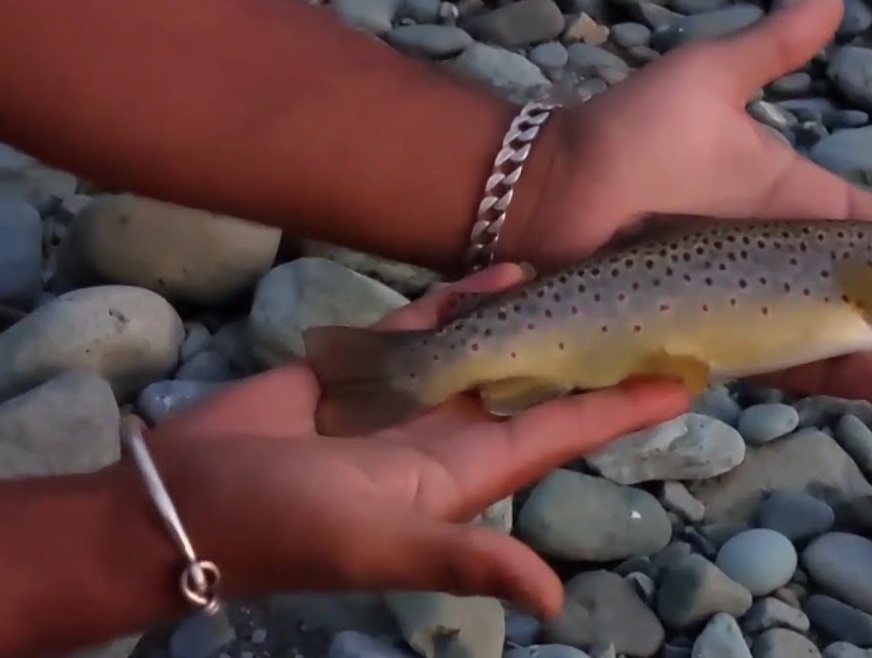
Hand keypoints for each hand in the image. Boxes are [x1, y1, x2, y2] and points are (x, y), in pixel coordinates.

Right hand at [146, 263, 688, 618]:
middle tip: (650, 303)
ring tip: (587, 270)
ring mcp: (408, 396)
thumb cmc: (285, 532)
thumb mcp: (385, 546)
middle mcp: (448, 431)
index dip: (622, 405)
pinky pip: (427, 322)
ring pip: (488, 343)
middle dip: (592, 348)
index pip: (563, 430)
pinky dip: (464, 296)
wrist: (188, 501)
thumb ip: (469, 560)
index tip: (683, 376)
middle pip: (539, 379)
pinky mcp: (363, 365)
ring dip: (535, 312)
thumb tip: (554, 604)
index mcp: (467, 472)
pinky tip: (504, 267)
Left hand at [504, 0, 871, 402]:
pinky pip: (796, 369)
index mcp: (802, 209)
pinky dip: (846, 377)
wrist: (551, 195)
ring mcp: (761, 311)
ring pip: (856, 349)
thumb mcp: (708, 80)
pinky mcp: (725, 346)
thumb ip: (771, 49)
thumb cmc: (624, 136)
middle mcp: (790, 268)